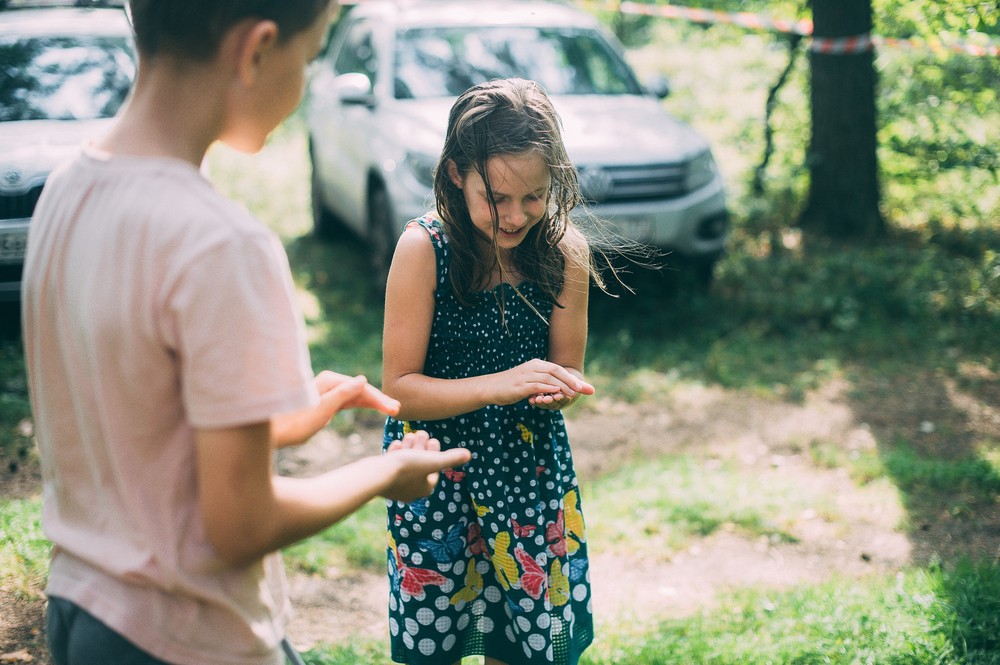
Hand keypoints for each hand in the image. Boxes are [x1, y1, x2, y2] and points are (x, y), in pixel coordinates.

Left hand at [272, 372, 400, 446]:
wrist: (273, 432)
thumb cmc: (294, 423)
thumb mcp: (322, 410)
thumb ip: (342, 395)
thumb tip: (363, 380)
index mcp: (330, 381)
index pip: (362, 388)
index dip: (379, 398)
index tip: (393, 410)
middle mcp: (330, 383)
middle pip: (361, 390)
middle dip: (379, 400)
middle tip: (397, 410)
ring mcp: (328, 392)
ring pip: (357, 396)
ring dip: (373, 403)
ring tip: (391, 410)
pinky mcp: (326, 402)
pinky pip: (350, 401)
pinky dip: (363, 404)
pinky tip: (374, 407)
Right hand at [382, 430, 471, 501]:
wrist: (375, 475)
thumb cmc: (406, 468)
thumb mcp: (432, 460)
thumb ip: (450, 458)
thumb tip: (469, 454)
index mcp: (425, 489)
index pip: (433, 468)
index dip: (435, 453)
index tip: (434, 440)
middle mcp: (410, 491)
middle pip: (419, 466)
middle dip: (421, 448)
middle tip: (421, 433)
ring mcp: (394, 487)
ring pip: (405, 464)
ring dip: (409, 448)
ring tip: (409, 435)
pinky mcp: (380, 481)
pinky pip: (392, 466)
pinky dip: (396, 453)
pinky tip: (397, 444)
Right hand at [493, 359, 594, 405]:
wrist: (491, 387)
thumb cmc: (512, 386)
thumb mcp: (529, 381)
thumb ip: (543, 382)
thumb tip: (558, 387)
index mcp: (536, 364)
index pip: (557, 368)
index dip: (571, 377)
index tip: (584, 387)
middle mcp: (532, 367)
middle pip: (556, 371)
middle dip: (571, 381)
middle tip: (583, 390)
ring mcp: (526, 376)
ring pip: (548, 378)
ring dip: (562, 386)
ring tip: (573, 394)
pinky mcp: (520, 386)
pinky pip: (537, 386)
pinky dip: (548, 389)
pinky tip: (556, 393)